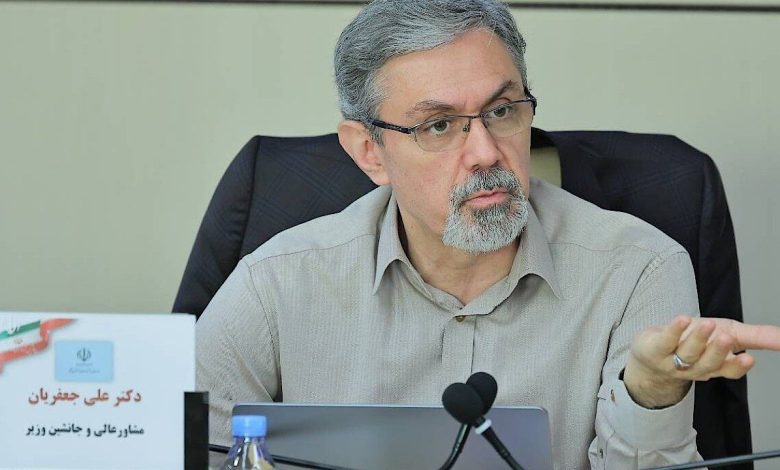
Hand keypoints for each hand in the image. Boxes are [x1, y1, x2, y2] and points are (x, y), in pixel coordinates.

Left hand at [623, 315, 779, 407]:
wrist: (651, 351)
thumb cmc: (694, 340)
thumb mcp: (729, 334)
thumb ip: (758, 337)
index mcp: (716, 366)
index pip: (729, 370)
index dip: (737, 366)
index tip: (748, 359)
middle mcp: (695, 366)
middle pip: (708, 362)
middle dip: (718, 351)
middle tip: (727, 337)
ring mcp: (673, 360)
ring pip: (688, 353)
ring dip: (699, 339)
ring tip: (708, 325)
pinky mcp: (655, 348)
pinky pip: (665, 341)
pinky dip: (673, 330)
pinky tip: (682, 319)